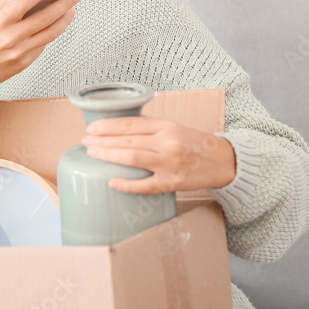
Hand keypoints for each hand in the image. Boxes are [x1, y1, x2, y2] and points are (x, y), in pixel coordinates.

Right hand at [0, 0, 81, 96]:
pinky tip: (55, 25)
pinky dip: (50, 33)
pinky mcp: (25, 62)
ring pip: (50, 33)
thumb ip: (6, 4)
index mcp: (0, 22)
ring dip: (64, 19)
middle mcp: (12, 37)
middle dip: (64, 3)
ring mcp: (20, 51)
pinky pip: (43, 45)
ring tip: (71, 10)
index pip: (26, 1)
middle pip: (45, 17)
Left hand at [80, 116, 236, 192]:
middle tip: (84, 142)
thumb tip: (116, 128)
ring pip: (133, 158)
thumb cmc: (194, 142)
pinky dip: (127, 184)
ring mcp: (170, 164)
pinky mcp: (173, 183)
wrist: (223, 160)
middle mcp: (167, 142)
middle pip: (128, 140)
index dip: (107, 126)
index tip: (91, 128)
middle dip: (102, 141)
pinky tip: (112, 182)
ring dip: (109, 156)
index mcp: (166, 126)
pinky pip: (146, 185)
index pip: (131, 123)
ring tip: (92, 154)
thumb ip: (149, 127)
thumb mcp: (173, 127)